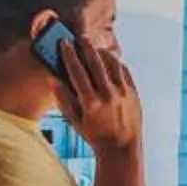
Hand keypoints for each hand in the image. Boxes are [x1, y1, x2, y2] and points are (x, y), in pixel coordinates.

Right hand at [56, 37, 141, 151]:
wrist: (122, 148)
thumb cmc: (96, 135)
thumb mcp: (75, 121)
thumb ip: (63, 100)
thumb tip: (52, 79)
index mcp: (90, 103)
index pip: (77, 71)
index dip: (69, 54)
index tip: (64, 43)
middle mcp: (108, 95)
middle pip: (95, 62)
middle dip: (86, 47)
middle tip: (80, 37)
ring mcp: (123, 93)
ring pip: (112, 63)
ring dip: (101, 52)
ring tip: (94, 47)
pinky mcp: (133, 92)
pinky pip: (124, 70)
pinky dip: (115, 62)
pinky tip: (108, 59)